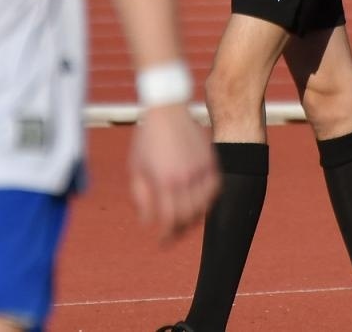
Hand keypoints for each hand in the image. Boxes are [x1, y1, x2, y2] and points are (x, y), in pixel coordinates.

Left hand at [128, 104, 218, 242]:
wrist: (166, 109)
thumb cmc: (146, 139)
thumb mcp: (136, 168)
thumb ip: (141, 197)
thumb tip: (147, 222)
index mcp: (164, 180)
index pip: (170, 219)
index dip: (167, 235)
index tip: (163, 242)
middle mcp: (185, 177)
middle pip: (188, 216)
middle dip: (180, 231)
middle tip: (173, 235)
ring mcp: (200, 168)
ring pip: (205, 205)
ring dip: (196, 218)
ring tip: (186, 222)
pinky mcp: (210, 159)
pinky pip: (215, 187)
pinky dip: (209, 199)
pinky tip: (201, 203)